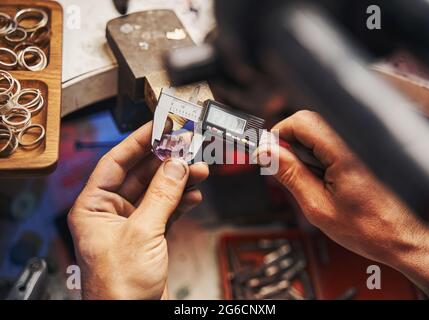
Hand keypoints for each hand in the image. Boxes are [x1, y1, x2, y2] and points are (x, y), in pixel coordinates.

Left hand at [68, 121, 208, 299]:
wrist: (132, 318)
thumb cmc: (119, 286)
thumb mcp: (142, 232)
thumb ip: (162, 195)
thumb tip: (176, 165)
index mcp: (93, 207)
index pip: (115, 162)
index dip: (137, 142)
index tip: (158, 126)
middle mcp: (110, 213)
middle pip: (140, 175)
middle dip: (165, 161)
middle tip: (185, 145)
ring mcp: (131, 224)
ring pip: (156, 192)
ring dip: (178, 180)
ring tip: (198, 168)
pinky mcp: (149, 236)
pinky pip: (166, 209)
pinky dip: (181, 201)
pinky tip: (194, 193)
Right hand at [257, 111, 428, 297]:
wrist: (397, 238)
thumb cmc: (366, 228)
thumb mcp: (317, 206)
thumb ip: (290, 175)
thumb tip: (266, 153)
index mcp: (340, 154)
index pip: (301, 122)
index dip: (278, 135)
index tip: (267, 156)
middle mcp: (348, 147)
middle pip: (305, 125)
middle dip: (286, 145)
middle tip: (280, 171)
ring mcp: (351, 153)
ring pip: (312, 138)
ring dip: (298, 156)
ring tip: (303, 184)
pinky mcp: (351, 161)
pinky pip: (323, 150)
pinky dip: (311, 163)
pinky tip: (315, 184)